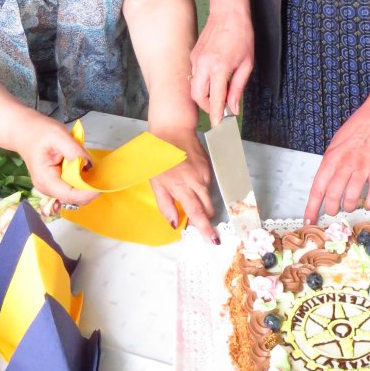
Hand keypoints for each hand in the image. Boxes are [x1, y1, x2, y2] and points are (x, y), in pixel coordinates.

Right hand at [11, 112, 96, 205]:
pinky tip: (87, 171)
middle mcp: (47, 188)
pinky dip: (81, 182)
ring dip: (86, 186)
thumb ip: (74, 151)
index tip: (102, 186)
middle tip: (103, 177)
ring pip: (73, 194)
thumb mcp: (58, 135)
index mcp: (46, 180)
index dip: (87, 194)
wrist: (23, 130)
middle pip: (73, 198)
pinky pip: (71, 187)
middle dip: (89, 191)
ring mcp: (50, 187)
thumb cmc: (38, 131)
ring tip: (96, 173)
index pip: (70, 195)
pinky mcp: (54, 182)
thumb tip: (89, 165)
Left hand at [149, 124, 216, 241]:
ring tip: (187, 195)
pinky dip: (201, 189)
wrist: (172, 131)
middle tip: (195, 223)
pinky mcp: (209, 167)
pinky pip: (208, 185)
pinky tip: (190, 181)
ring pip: (208, 197)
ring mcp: (205, 173)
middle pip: (208, 208)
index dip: (205, 228)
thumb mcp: (156, 183)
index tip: (213, 239)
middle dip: (205, 219)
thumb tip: (175, 224)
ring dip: (201, 203)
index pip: (197, 213)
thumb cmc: (159, 158)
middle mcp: (197, 181)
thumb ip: (165, 205)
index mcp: (181, 186)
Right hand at [190, 8, 254, 124]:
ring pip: (194, 86)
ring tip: (218, 93)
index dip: (215, 115)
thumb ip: (238, 87)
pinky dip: (202, 82)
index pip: (214, 99)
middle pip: (197, 96)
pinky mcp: (193, 55)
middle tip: (220, 108)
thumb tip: (233, 107)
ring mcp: (196, 59)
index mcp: (219, 67)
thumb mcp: (247, 64)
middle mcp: (203, 64)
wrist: (229, 13)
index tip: (217, 125)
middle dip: (207, 106)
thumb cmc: (241, 35)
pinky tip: (214, 78)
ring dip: (204, 94)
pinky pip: (194, 74)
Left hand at [303, 104, 369, 223]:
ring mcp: (362, 169)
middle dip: (331, 210)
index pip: (317, 189)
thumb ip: (329, 165)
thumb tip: (324, 185)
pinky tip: (368, 203)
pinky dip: (369, 204)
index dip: (312, 208)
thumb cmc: (355, 130)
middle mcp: (344, 165)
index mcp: (331, 159)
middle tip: (333, 211)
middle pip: (332, 196)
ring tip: (349, 206)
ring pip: (351, 198)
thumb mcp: (334, 145)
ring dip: (348, 207)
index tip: (309, 221)